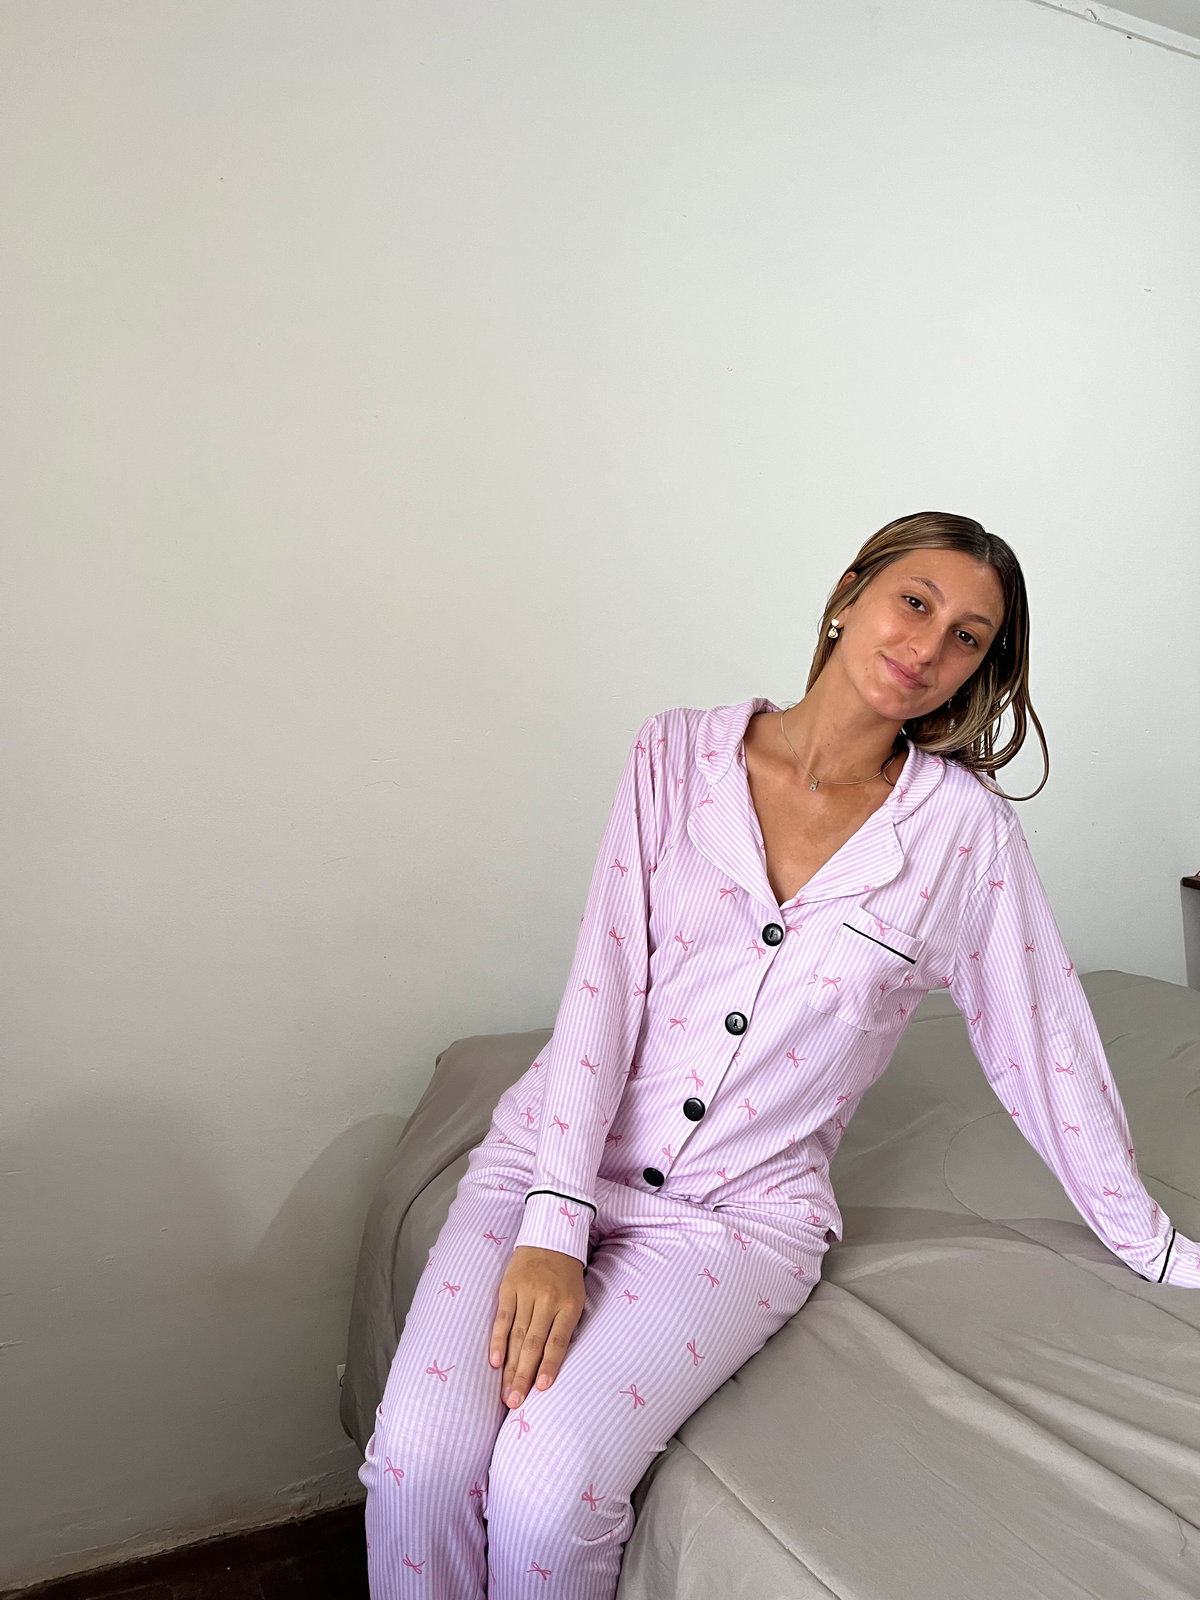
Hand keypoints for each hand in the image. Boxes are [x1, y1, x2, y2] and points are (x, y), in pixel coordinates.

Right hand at [489, 1245, 585, 1407]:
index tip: (541, 1389)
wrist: (551, 1239)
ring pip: (516, 1336)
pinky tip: (495, 1362)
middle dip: (523, 1376)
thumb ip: (566, 1328)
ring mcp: (526, 1294)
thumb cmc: (566, 1277)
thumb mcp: (576, 1299)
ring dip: (510, 1367)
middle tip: (515, 1402)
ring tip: (505, 1393)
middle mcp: (547, 1301)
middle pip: (533, 1344)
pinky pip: (502, 1319)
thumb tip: (552, 1365)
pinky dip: (498, 1341)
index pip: (557, 1342)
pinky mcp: (509, 1289)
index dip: (549, 1365)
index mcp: (568, 1306)